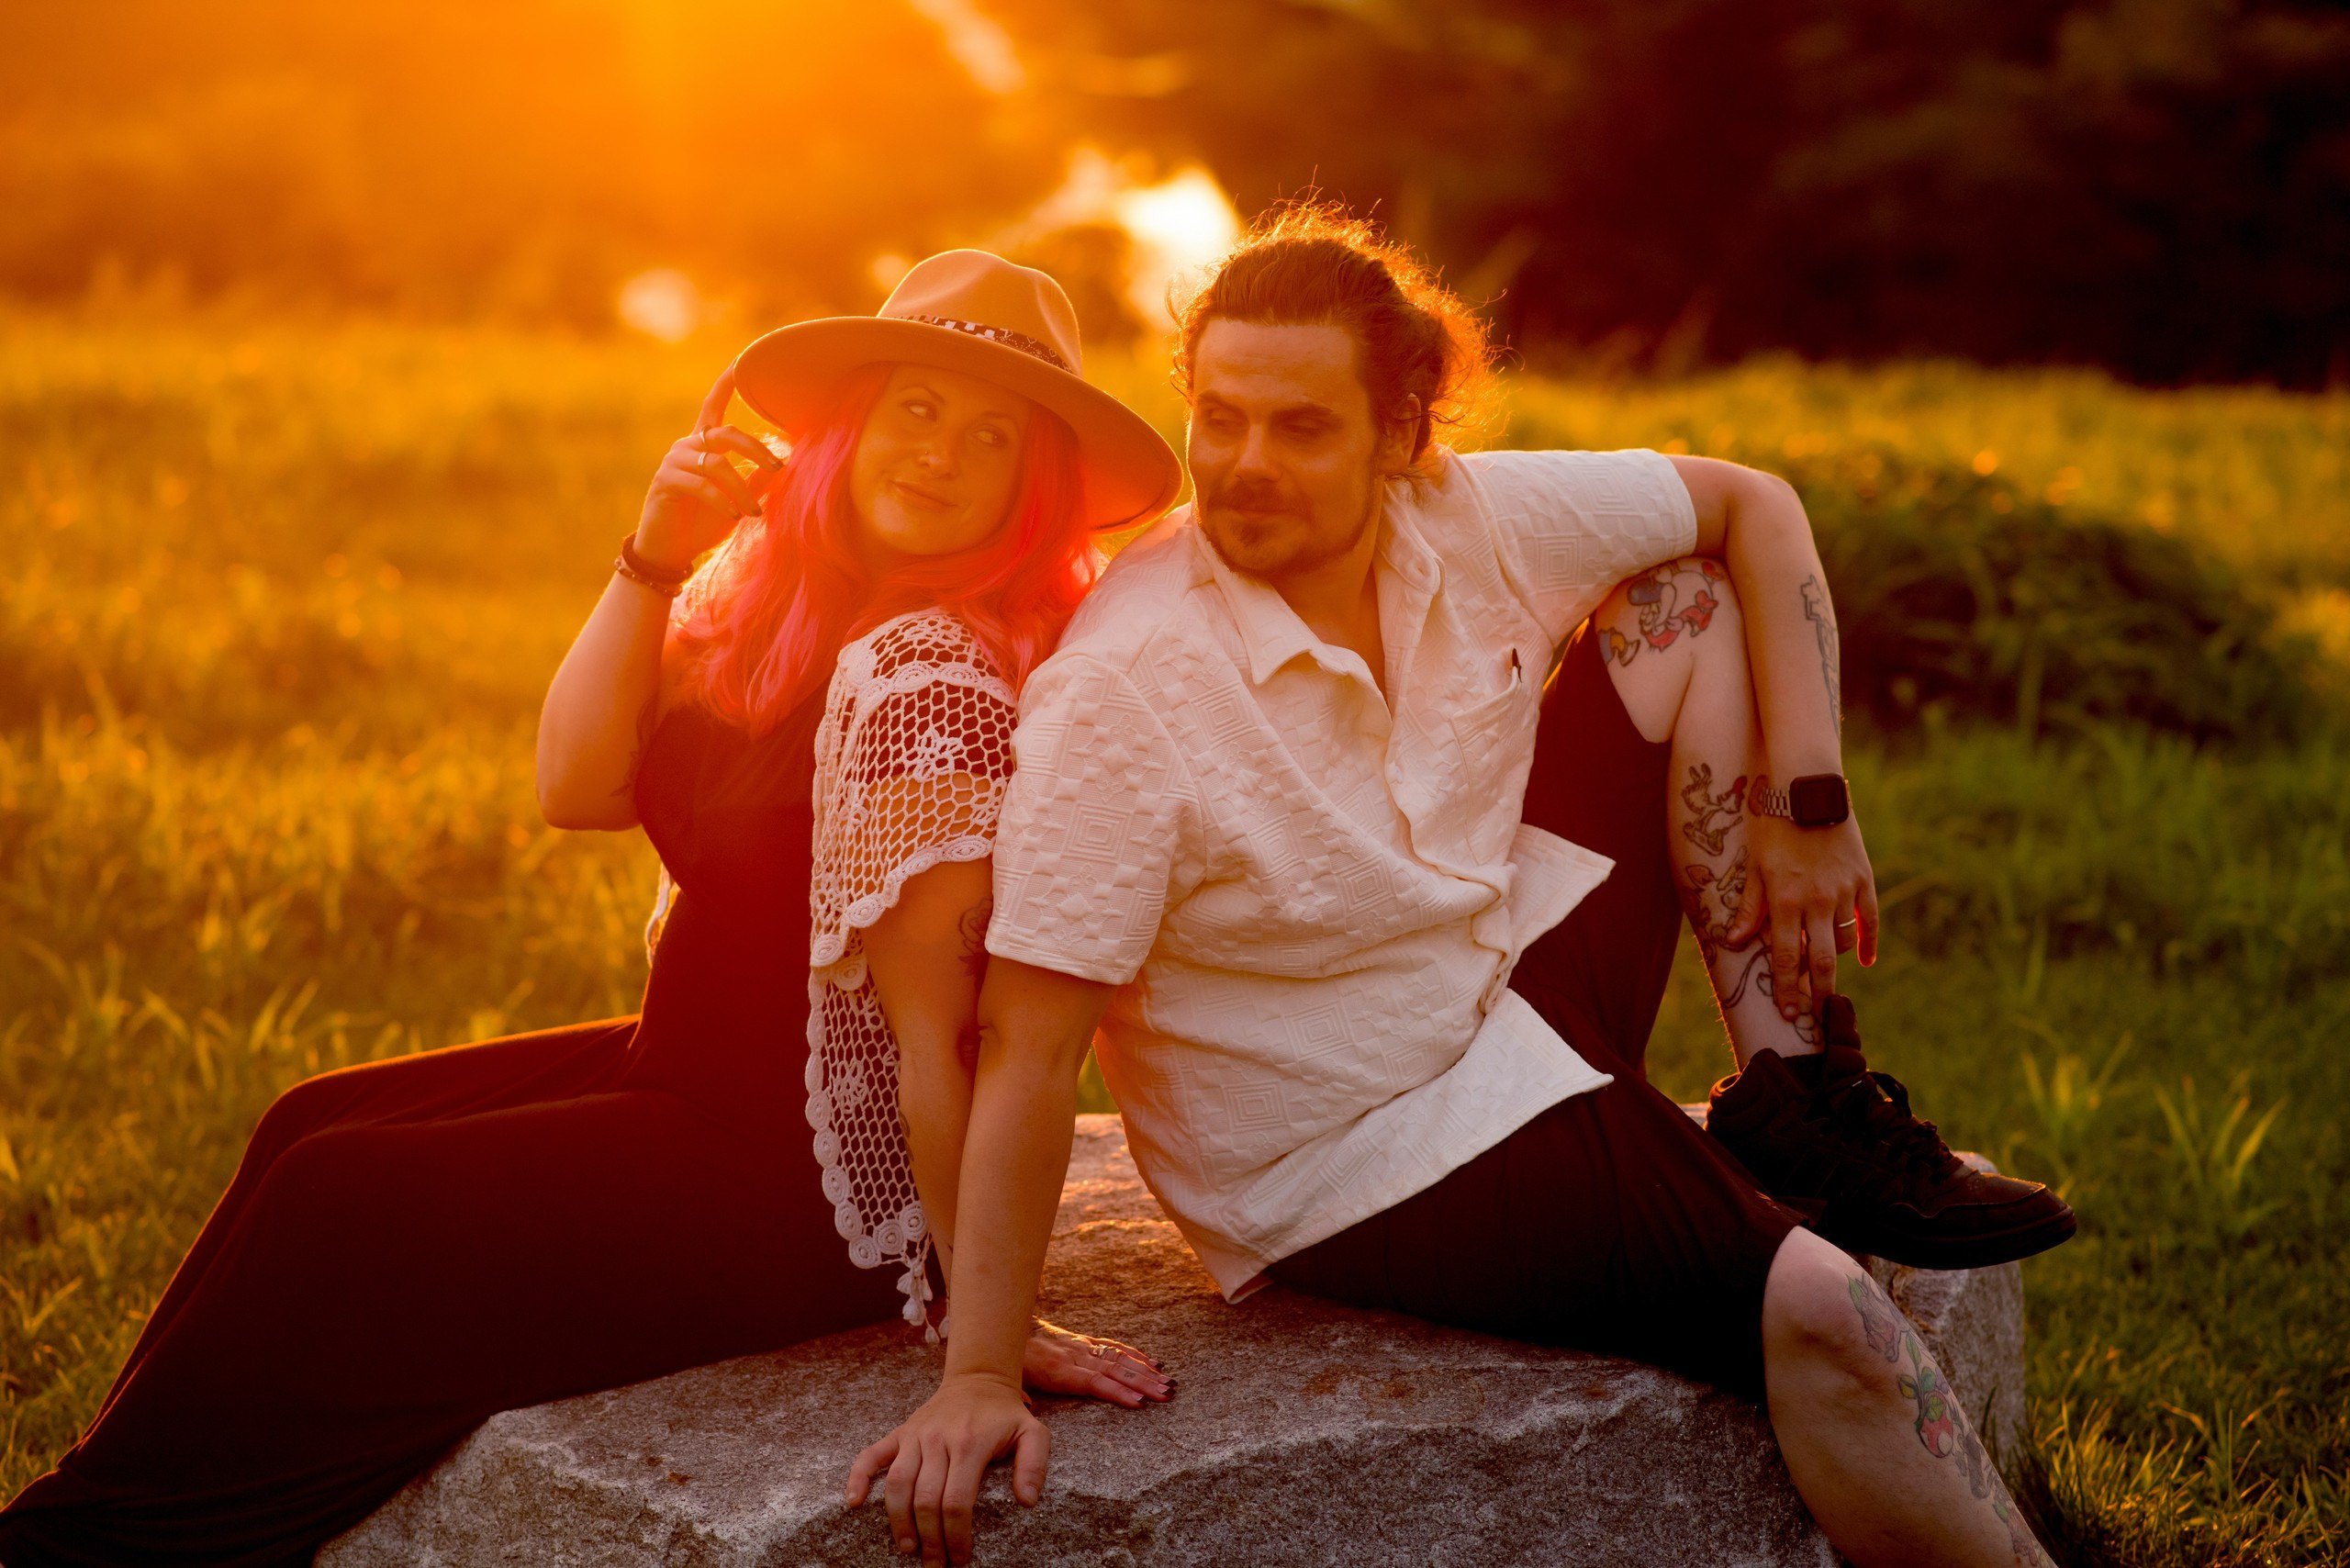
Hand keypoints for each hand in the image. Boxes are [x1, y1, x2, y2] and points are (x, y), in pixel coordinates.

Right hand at [633, 366, 783, 573]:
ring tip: (754, 512)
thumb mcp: (738, 499)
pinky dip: (721, 500)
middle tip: (779, 468)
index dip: (727, 383)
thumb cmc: (704, 522)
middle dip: (756, 448)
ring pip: (716, 464)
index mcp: (703, 444)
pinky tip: (734, 515)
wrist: (670, 550)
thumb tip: (787, 460)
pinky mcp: (665, 482)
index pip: (714, 405)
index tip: (741, 360)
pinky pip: (700, 485)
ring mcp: (673, 462)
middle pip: (726, 432)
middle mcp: (687, 446)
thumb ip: (757, 479)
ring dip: (741, 489)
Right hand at [845, 1373, 1045, 1564]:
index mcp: (970, 1443)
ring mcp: (915, 1435)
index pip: (957, 1501)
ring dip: (898, 1521)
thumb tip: (1027, 1501)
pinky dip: (858, 1477)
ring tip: (908, 1548)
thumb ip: (1034, 1465)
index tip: (960, 1558)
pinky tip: (853, 1503)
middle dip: (929, 1538)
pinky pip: (871, 1455)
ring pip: (897, 1484)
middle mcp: (938, 1439)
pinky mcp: (900, 1432)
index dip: (956, 1535)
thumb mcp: (1033, 1433)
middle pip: (925, 1499)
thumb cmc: (1005, 1414)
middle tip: (935, 1564)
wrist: (978, 1379)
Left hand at [1022, 1319, 1171, 1406]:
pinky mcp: (1086, 1341)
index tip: (1140, 1402)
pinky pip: (1114, 1347)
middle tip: (1166, 1394)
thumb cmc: (1013, 1361)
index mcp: (1058, 1370)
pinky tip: (1153, 1363)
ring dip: (1145, 1370)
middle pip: (1114, 1371)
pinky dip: (1135, 1354)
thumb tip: (1027, 1410)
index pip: (1094, 1382)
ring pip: (1119, 1358)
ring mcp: (1083, 1347)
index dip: (1117, 1392)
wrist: (1012, 1327)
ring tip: (1168, 1382)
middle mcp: (1076, 1356)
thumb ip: (1019, 1394)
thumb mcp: (1010, 1379)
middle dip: (1142, 1383)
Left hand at [1725, 810, 1878, 1018]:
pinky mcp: (1863, 878)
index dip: (1788, 988)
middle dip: (1817, 992)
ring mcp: (1843, 891)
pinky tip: (1864, 961)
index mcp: (1784, 900)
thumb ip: (1749, 907)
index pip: (1787, 957)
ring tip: (1826, 981)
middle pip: (1820, 960)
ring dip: (1835, 963)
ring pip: (1843, 941)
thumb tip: (1736, 942)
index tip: (1789, 1013)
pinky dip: (1868, 942)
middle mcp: (1816, 901)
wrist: (1807, 788)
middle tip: (1817, 1016)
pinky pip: (1869, 919)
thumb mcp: (1753, 866)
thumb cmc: (1772, 825)